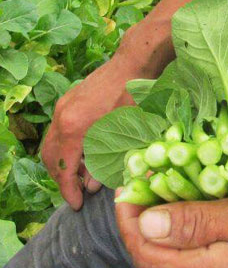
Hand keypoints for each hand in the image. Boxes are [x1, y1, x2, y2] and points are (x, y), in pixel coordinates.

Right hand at [41, 55, 141, 208]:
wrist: (134, 62)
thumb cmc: (136, 97)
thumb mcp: (127, 135)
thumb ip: (107, 163)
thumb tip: (91, 186)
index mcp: (74, 129)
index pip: (64, 170)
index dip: (69, 191)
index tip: (77, 205)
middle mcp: (62, 118)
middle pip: (51, 159)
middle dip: (62, 179)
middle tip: (78, 193)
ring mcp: (63, 107)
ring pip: (52, 145)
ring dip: (63, 163)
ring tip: (82, 175)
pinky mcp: (68, 100)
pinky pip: (59, 131)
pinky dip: (67, 146)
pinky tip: (85, 152)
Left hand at [116, 190, 227, 267]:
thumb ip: (196, 221)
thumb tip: (146, 222)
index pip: (147, 252)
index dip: (129, 220)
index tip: (128, 185)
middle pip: (163, 258)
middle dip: (149, 220)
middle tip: (151, 179)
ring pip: (186, 260)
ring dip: (174, 226)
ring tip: (177, 188)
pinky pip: (208, 263)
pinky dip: (198, 236)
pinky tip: (209, 211)